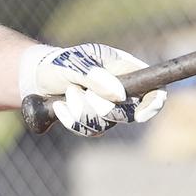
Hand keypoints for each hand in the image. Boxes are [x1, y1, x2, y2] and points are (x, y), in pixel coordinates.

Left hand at [25, 43, 166, 137]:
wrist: (40, 77)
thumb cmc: (61, 63)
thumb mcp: (74, 63)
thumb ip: (95, 76)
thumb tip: (118, 95)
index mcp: (127, 70)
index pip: (155, 89)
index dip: (154, 104)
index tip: (140, 114)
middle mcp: (123, 92)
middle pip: (130, 113)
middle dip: (100, 107)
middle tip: (77, 90)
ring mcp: (109, 109)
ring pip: (107, 124)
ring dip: (81, 111)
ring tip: (68, 93)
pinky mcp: (93, 123)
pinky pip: (90, 131)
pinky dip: (72, 121)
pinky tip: (60, 107)